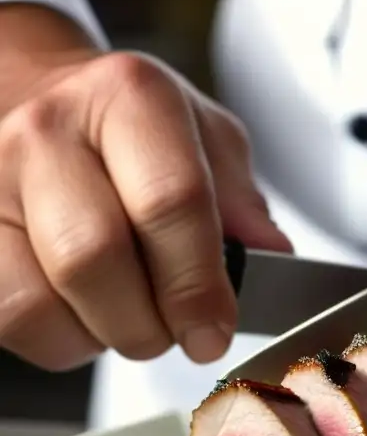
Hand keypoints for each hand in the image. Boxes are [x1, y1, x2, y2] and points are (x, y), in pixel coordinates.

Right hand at [0, 48, 291, 370]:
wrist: (36, 97)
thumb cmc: (131, 130)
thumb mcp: (207, 140)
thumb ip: (241, 202)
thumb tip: (271, 257)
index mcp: (129, 99)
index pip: (168, 201)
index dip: (198, 285)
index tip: (214, 330)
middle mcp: (47, 131)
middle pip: (94, 258)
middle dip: (150, 323)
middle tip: (178, 332)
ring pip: (40, 301)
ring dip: (102, 334)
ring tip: (130, 314)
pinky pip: (8, 318)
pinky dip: (58, 338)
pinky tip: (84, 311)